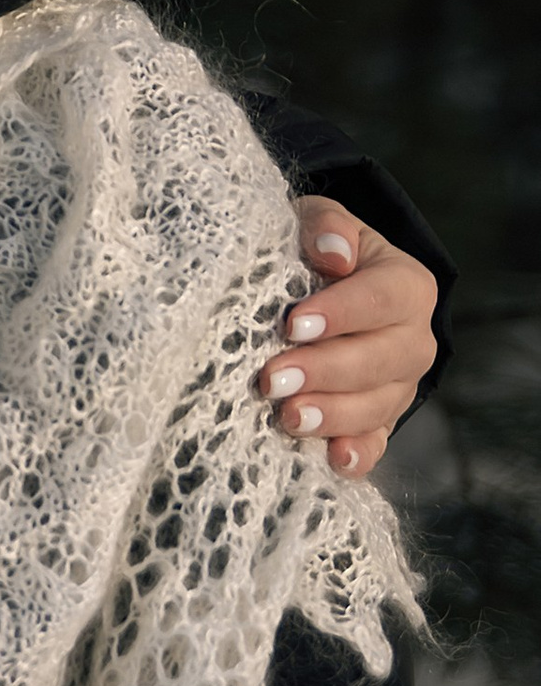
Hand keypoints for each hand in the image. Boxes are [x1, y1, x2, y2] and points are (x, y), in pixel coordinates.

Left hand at [266, 200, 438, 480]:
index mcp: (406, 286)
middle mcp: (412, 339)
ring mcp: (398, 384)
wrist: (324, 291)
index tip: (293, 325)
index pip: (381, 299)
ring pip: (378, 405)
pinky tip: (334, 461)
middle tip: (274, 377)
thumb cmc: (318, 253)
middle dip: (326, 371)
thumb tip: (332, 253)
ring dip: (333, 414)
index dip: (340, 313)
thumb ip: (326, 227)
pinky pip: (375, 442)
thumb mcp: (319, 224)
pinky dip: (358, 454)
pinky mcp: (378, 419)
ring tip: (288, 417)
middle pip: (381, 359)